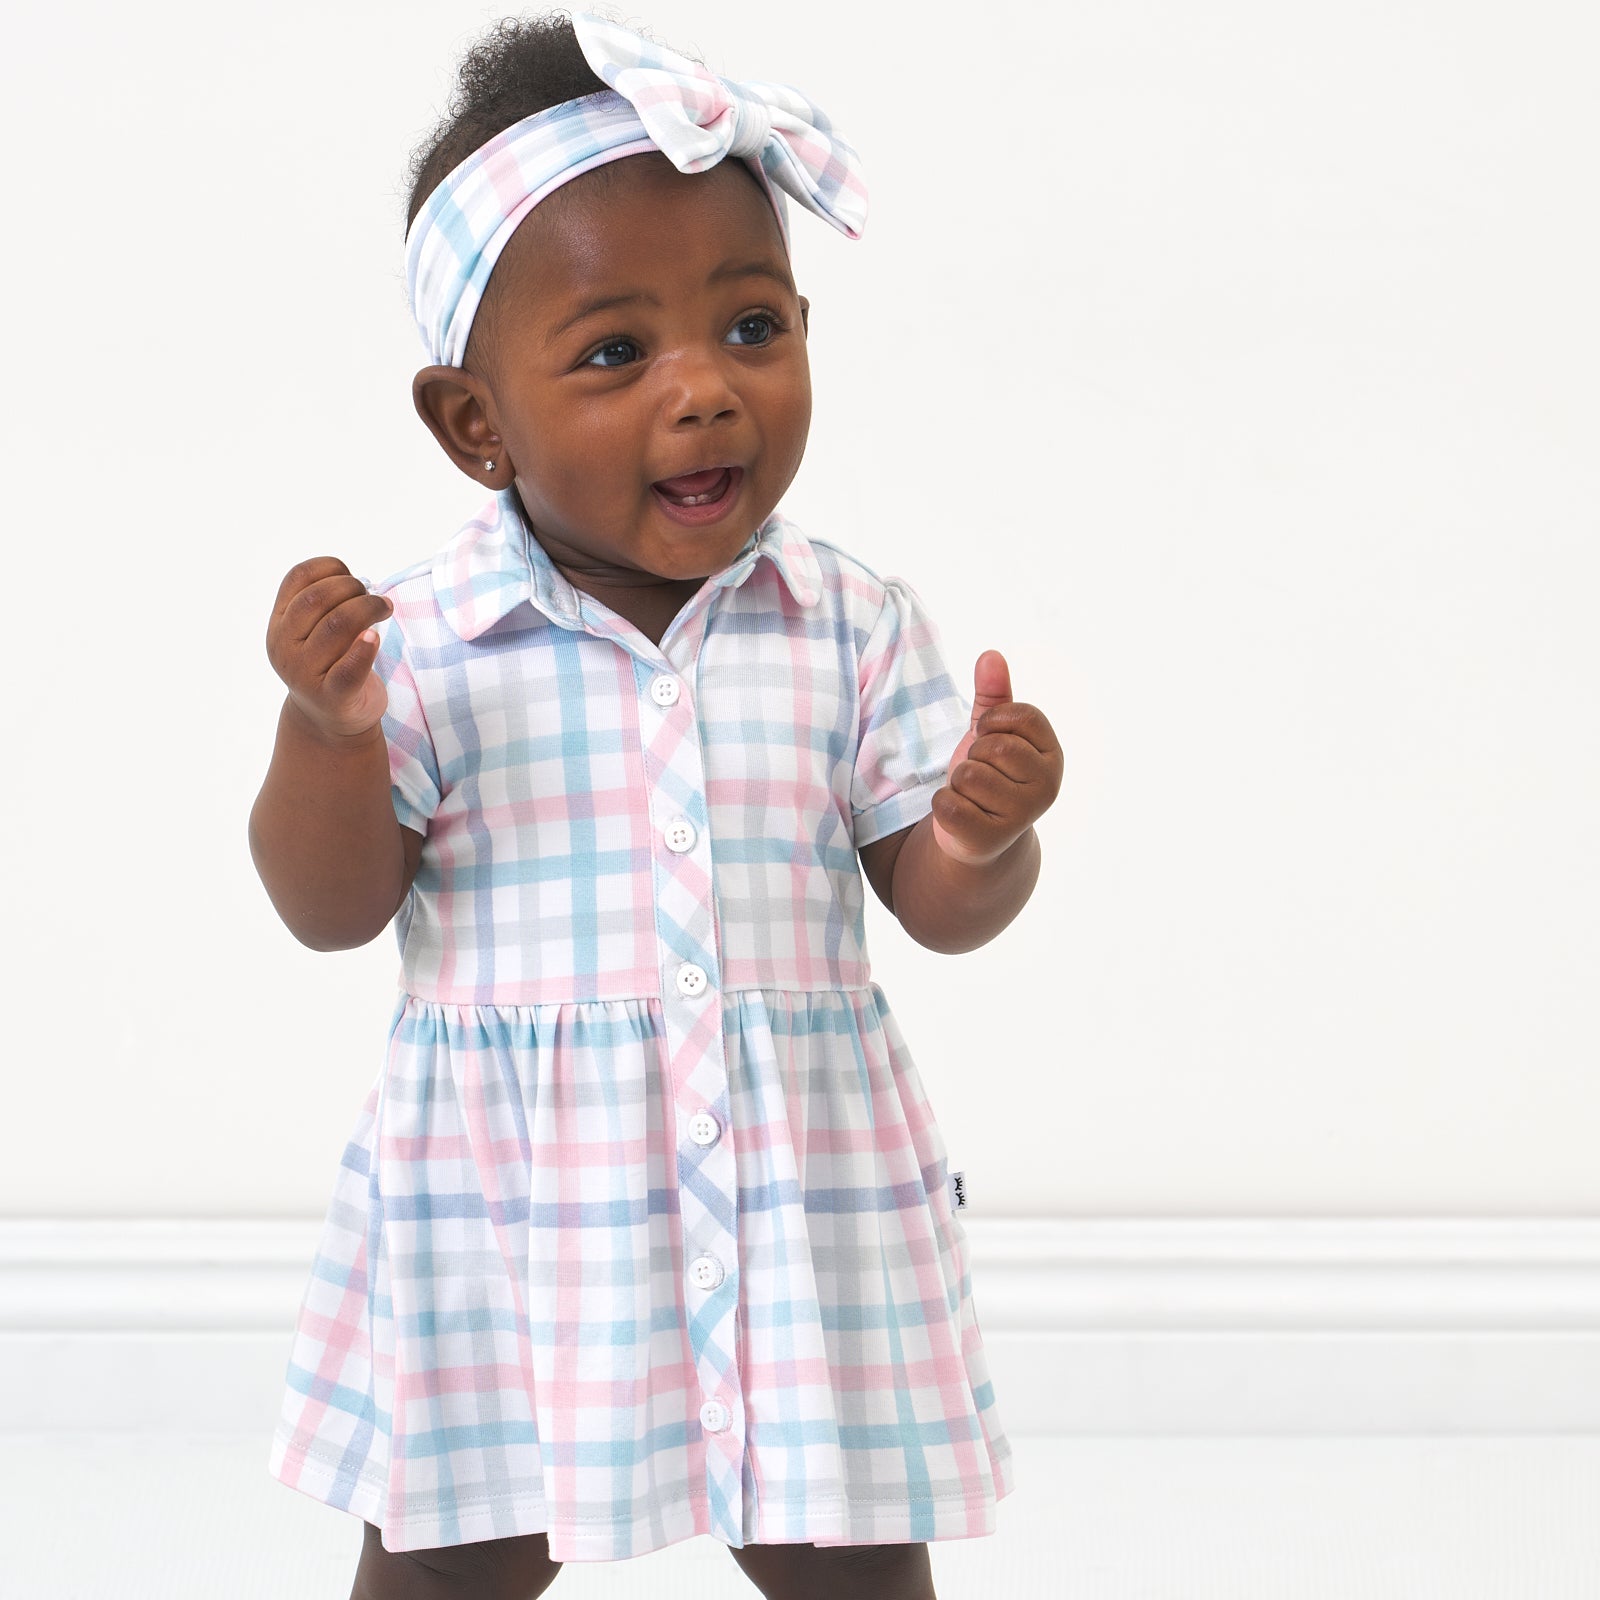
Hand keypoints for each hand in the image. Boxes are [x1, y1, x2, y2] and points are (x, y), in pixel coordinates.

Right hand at [266, 557, 393, 738]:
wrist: (329, 720)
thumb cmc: (330, 665)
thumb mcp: (316, 632)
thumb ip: (327, 606)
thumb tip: (360, 582)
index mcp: (279, 624)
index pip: (298, 578)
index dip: (330, 568)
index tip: (351, 575)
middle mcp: (284, 646)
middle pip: (317, 599)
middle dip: (352, 587)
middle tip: (373, 597)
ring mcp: (305, 673)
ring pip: (337, 625)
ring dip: (368, 608)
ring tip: (384, 608)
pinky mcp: (332, 696)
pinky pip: (349, 668)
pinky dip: (365, 649)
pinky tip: (376, 637)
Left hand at [930, 650, 1063, 865]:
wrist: (977, 837)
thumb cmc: (988, 776)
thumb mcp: (991, 734)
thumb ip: (993, 696)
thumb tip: (991, 655)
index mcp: (1052, 756)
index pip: (1020, 716)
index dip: (992, 723)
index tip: (988, 737)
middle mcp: (1047, 787)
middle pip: (991, 746)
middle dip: (973, 756)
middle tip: (979, 774)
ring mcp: (1022, 816)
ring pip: (969, 775)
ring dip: (957, 782)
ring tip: (971, 795)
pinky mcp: (990, 839)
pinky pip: (949, 804)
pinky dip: (944, 804)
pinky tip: (960, 814)